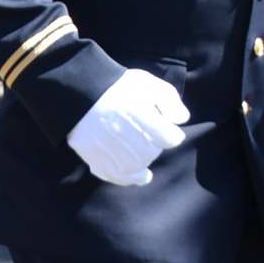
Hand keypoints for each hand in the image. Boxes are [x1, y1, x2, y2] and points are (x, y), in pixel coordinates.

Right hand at [65, 67, 189, 186]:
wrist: (81, 90)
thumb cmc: (119, 87)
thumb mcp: (148, 84)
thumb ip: (169, 100)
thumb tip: (181, 120)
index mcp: (138, 113)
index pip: (168, 138)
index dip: (172, 135)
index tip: (169, 131)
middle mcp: (123, 132)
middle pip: (152, 153)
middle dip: (155, 147)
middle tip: (150, 138)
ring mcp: (107, 146)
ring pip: (135, 166)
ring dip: (144, 162)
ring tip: (144, 154)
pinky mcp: (93, 155)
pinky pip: (116, 175)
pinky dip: (130, 178)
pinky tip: (140, 176)